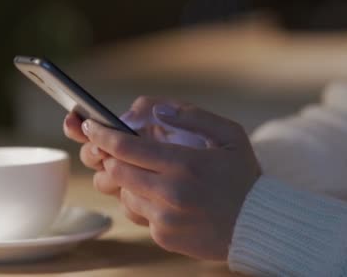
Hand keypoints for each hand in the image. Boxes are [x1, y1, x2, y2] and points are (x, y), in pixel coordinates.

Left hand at [64, 97, 260, 259]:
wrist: (256, 225)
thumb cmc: (243, 177)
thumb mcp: (230, 135)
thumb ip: (193, 116)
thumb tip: (156, 112)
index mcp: (184, 164)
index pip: (126, 147)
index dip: (102, 134)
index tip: (90, 125)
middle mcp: (170, 193)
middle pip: (115, 170)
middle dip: (110, 156)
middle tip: (115, 147)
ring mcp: (164, 217)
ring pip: (122, 193)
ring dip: (127, 180)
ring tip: (151, 173)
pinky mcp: (162, 235)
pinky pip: (137, 213)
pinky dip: (142, 200)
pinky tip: (165, 196)